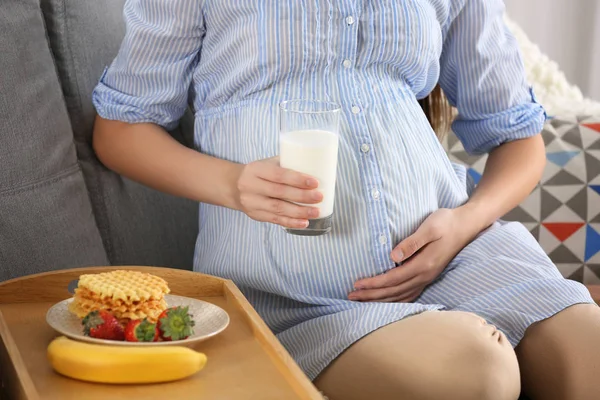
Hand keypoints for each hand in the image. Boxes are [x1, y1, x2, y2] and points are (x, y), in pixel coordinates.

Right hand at [234, 157, 322, 228]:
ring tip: (316, 212)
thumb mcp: (266, 163)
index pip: (278, 175)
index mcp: (256, 170)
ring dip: (299, 212)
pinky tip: (304, 222)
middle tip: (319, 197)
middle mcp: (251, 186)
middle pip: (279, 193)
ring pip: (278, 209)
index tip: (314, 182)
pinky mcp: (255, 215)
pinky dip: (291, 222)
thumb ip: (286, 163)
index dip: (297, 179)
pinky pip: (275, 220)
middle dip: (302, 196)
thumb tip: (314, 163)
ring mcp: (252, 203)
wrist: (233, 187)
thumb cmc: (258, 173)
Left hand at [349, 208, 482, 302]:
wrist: (466, 225)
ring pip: (400, 295)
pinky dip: (395, 300)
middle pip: (394, 291)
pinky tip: (386, 301)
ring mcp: (428, 278)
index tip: (356, 285)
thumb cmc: (446, 222)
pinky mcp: (428, 276)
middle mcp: (425, 275)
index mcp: (423, 264)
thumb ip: (412, 242)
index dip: (373, 284)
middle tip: (351, 296)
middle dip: (371, 295)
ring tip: (362, 301)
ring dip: (380, 300)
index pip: (392, 279)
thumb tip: (393, 256)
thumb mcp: (429, 227)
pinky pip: (409, 294)